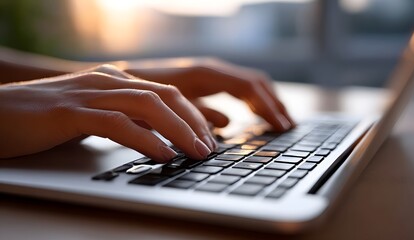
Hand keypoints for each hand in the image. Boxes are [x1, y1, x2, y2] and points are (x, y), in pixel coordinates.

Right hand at [0, 65, 215, 160]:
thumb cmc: (43, 119)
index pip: (165, 94)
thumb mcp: (92, 115)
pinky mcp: (69, 113)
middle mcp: (106, 82)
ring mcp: (88, 95)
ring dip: (178, 130)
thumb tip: (156, 139)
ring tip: (196, 152)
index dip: (192, 115)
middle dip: (193, 122)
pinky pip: (116, 124)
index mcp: (114, 81)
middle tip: (210, 148)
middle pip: (165, 97)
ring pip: (147, 106)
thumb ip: (122, 120)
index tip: (207, 138)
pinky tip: (162, 154)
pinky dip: (144, 139)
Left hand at [124, 58, 294, 129]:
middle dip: (273, 104)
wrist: (116, 78)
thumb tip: (224, 129)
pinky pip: (232, 91)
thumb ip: (197, 116)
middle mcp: (210, 70)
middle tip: (288, 126)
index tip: (282, 126)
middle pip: (254, 83)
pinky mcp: (201, 85)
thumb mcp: (168, 106)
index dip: (268, 107)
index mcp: (205, 73)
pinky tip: (247, 120)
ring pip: (245, 86)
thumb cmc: (139, 90)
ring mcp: (206, 76)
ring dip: (262, 104)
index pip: (249, 87)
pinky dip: (246, 105)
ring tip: (276, 122)